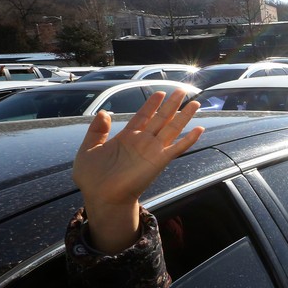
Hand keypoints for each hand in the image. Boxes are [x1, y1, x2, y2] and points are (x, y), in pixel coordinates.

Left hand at [73, 89, 204, 252]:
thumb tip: (105, 112)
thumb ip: (97, 131)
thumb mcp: (88, 149)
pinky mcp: (159, 161)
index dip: (152, 104)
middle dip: (172, 104)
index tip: (160, 93)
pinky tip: (199, 130)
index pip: (143, 116)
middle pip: (161, 118)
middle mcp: (143, 141)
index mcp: (127, 137)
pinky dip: (188, 140)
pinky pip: (177, 148)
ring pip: (172, 129)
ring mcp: (152, 151)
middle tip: (182, 91)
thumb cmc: (92, 178)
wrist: (101, 197)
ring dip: (184, 117)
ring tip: (195, 104)